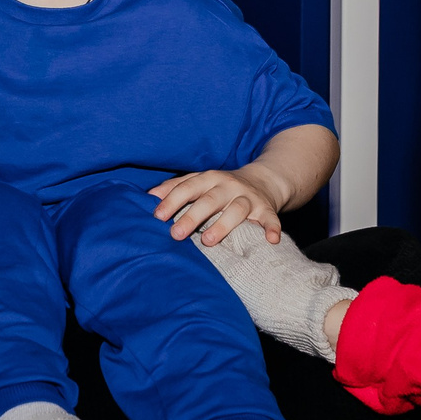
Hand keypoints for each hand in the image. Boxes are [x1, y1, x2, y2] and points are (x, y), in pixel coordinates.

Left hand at [151, 167, 285, 245]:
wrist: (263, 180)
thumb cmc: (221, 186)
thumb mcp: (200, 182)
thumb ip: (176, 188)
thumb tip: (148, 197)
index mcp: (208, 178)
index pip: (187, 187)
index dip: (172, 201)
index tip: (157, 216)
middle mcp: (228, 186)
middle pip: (209, 200)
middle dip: (192, 216)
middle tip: (175, 234)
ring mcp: (248, 197)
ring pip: (236, 209)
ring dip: (223, 224)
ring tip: (208, 240)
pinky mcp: (266, 209)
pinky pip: (270, 218)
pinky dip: (272, 228)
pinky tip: (271, 240)